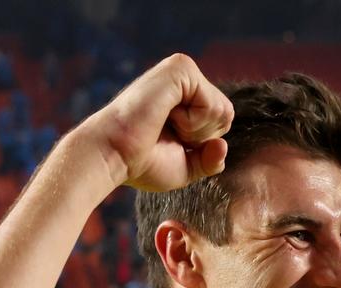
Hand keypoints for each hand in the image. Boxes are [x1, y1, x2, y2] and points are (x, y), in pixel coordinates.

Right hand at [83, 54, 233, 191]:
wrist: (114, 156)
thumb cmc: (142, 162)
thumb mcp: (186, 166)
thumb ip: (211, 160)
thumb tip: (222, 145)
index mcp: (185, 96)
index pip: (222, 123)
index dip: (202, 143)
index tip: (170, 140)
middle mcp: (185, 78)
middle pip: (226, 115)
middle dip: (202, 137)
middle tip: (166, 133)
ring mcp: (182, 69)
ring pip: (222, 110)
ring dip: (196, 130)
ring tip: (164, 124)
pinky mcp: (180, 68)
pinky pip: (212, 104)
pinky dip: (193, 122)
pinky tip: (165, 117)